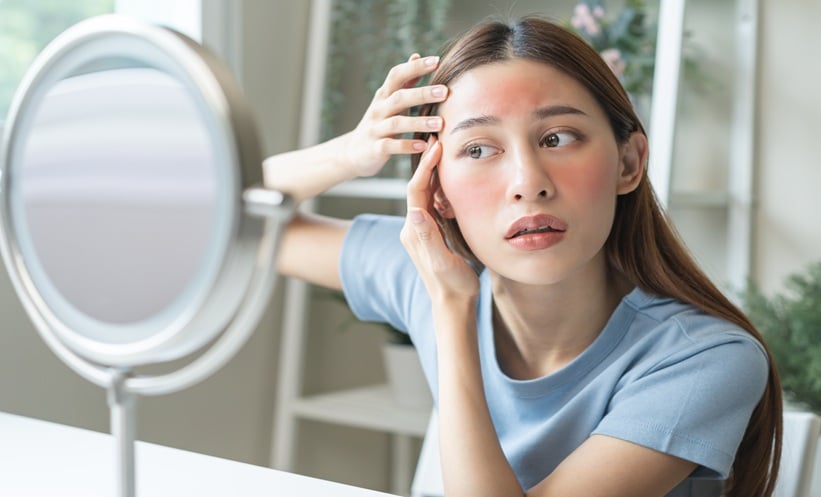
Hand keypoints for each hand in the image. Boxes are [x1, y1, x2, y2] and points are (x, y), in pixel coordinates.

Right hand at [343, 54, 447, 177]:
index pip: (397, 75)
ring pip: (396, 123)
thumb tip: (416, 55)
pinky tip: (423, 146)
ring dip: (418, 122)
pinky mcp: (375, 149)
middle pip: (399, 97)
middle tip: (445, 92)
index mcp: (384, 95)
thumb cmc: (379, 123)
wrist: (353, 153)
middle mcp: (379, 109)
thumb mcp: (389, 100)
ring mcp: (375, 129)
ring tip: (440, 123)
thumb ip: (404, 81)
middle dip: (422, 93)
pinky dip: (406, 146)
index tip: (436, 60)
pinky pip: (390, 146)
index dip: (415, 67)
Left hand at [400, 137, 479, 302]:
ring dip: (435, 174)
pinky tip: (451, 180)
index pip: (416, 191)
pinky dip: (442, 189)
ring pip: (426, 195)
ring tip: (444, 152)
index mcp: (414, 232)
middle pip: (419, 189)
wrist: (453, 305)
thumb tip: (415, 211)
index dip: (426, 167)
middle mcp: (414, 229)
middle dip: (428, 164)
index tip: (436, 146)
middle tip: (438, 139)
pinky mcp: (432, 235)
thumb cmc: (452, 286)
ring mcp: (422, 231)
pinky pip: (434, 206)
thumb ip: (428, 237)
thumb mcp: (442, 262)